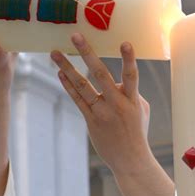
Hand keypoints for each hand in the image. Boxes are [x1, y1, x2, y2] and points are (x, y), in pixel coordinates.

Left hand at [50, 34, 150, 175]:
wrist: (130, 160)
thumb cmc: (137, 131)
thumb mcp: (141, 110)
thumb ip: (129, 91)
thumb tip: (112, 80)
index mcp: (132, 100)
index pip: (131, 76)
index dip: (129, 59)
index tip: (125, 42)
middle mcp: (116, 105)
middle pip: (101, 75)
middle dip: (88, 53)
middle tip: (76, 35)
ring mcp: (102, 113)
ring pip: (83, 86)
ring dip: (67, 67)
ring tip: (54, 52)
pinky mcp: (91, 121)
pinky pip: (77, 100)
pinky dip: (68, 86)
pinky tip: (60, 73)